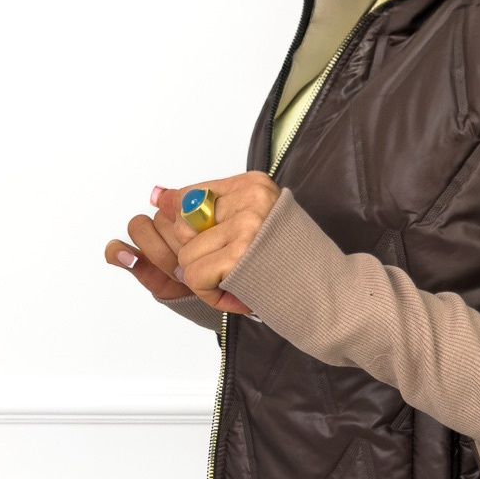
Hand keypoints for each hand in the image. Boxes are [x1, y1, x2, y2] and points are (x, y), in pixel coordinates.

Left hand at [105, 172, 281, 315]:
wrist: (321, 290)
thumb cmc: (286, 260)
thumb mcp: (251, 222)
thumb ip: (206, 209)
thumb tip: (158, 196)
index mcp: (252, 185)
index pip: (191, 195)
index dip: (189, 227)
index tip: (209, 242)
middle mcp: (250, 199)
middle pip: (183, 226)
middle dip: (199, 255)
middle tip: (231, 266)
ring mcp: (245, 226)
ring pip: (185, 255)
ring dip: (206, 277)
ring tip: (239, 280)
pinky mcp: (239, 255)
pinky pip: (194, 277)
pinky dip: (210, 293)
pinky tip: (237, 293)